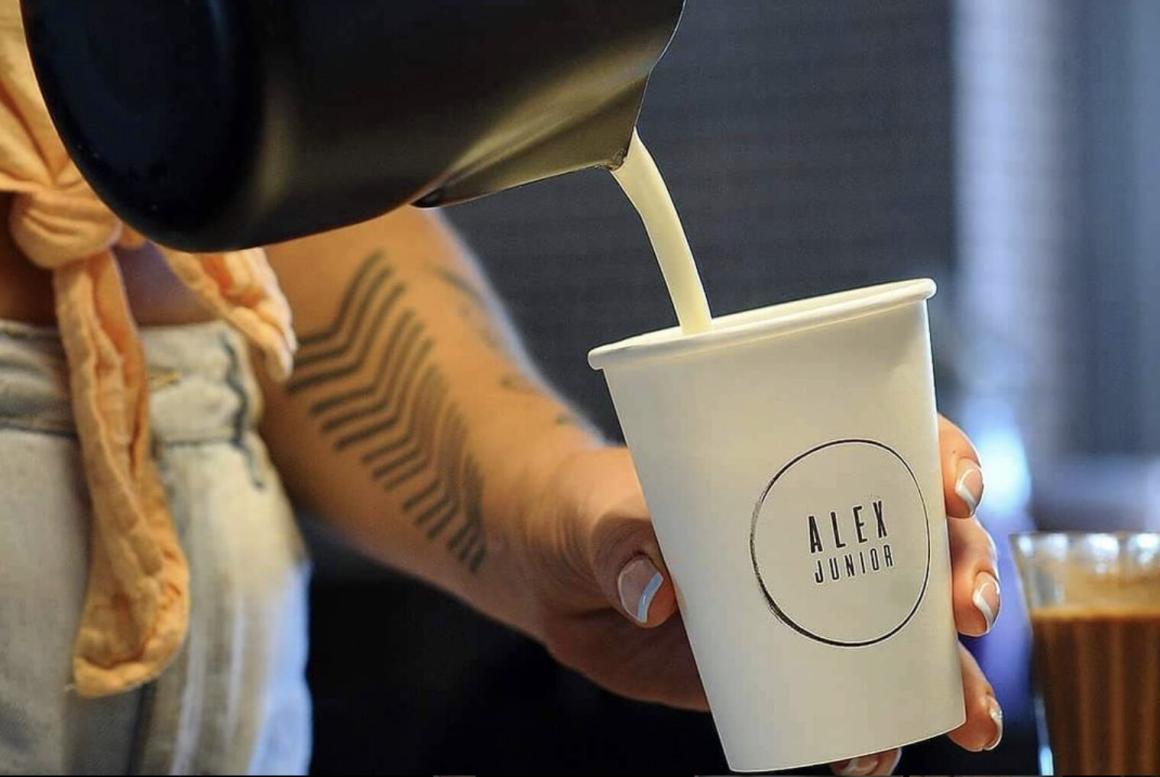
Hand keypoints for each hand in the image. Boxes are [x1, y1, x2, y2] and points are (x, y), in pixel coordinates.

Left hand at [517, 416, 999, 774]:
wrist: (560, 575)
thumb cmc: (590, 512)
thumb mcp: (600, 513)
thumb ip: (621, 542)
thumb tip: (656, 596)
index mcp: (792, 468)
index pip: (894, 445)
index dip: (944, 460)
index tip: (956, 492)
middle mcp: (818, 534)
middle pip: (928, 543)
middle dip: (968, 575)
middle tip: (966, 613)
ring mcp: (809, 606)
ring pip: (909, 635)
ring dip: (952, 677)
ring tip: (967, 718)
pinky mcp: (785, 669)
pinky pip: (850, 703)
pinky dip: (877, 733)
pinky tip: (874, 756)